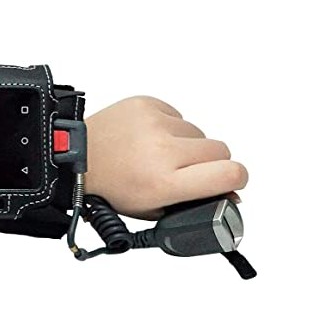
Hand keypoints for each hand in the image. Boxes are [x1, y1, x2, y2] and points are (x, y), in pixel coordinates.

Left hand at [84, 96, 247, 219]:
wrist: (75, 158)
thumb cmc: (110, 187)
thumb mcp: (151, 209)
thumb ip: (194, 203)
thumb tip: (231, 194)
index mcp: (164, 182)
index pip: (229, 174)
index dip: (238, 179)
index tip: (233, 181)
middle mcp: (162, 151)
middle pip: (220, 150)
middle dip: (211, 163)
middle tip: (188, 171)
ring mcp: (154, 124)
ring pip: (198, 132)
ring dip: (188, 145)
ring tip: (159, 155)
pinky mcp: (147, 104)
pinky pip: (178, 116)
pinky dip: (170, 127)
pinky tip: (149, 138)